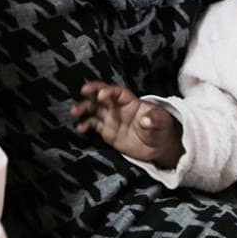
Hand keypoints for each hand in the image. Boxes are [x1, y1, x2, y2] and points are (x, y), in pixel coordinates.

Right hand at [70, 81, 184, 168]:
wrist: (157, 147)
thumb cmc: (160, 129)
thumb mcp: (161, 123)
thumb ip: (154, 120)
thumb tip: (146, 121)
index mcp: (131, 102)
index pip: (118, 92)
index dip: (109, 91)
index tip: (101, 94)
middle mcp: (119, 108)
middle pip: (103, 96)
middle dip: (93, 91)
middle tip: (83, 90)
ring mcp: (112, 119)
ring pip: (95, 109)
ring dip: (84, 108)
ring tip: (75, 112)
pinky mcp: (107, 131)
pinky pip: (93, 126)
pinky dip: (85, 126)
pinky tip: (80, 129)